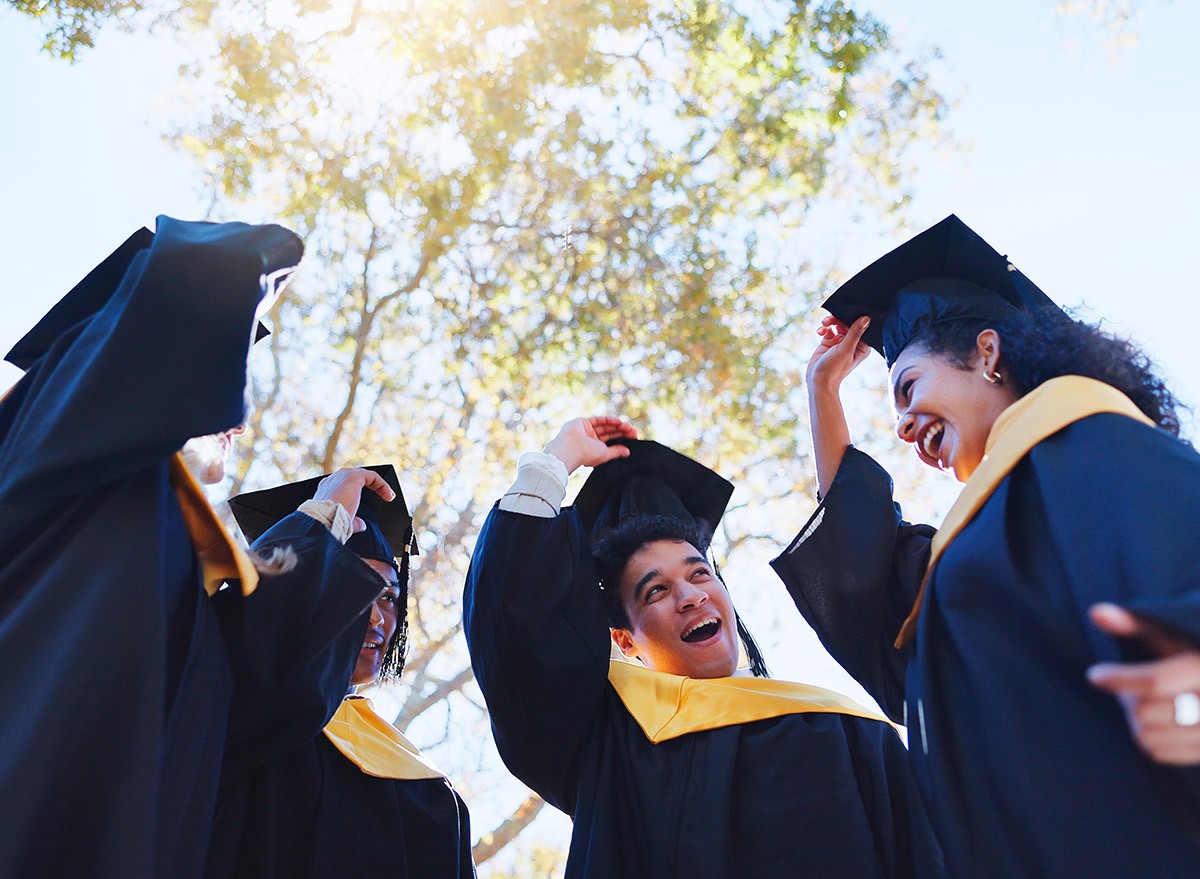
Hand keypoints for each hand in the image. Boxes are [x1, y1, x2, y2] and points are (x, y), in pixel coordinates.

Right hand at [312, 467, 395, 532]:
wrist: (323, 522)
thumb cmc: (329, 525)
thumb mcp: (341, 523)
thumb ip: (352, 521)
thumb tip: (361, 525)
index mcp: (326, 491)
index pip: (344, 486)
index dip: (358, 491)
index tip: (370, 502)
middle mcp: (332, 481)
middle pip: (355, 478)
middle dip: (370, 485)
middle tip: (383, 496)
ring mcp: (341, 477)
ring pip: (364, 475)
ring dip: (378, 485)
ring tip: (388, 496)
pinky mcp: (352, 476)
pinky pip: (372, 476)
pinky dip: (382, 484)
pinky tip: (389, 496)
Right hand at [543, 416, 638, 473]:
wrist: (570, 449)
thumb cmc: (585, 455)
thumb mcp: (605, 454)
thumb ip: (616, 451)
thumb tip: (627, 452)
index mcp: (595, 448)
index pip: (612, 440)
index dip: (623, 437)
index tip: (634, 436)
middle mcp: (591, 439)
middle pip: (610, 431)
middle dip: (622, 430)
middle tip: (633, 430)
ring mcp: (587, 430)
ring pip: (605, 425)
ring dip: (617, 424)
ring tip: (627, 426)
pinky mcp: (582, 422)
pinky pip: (598, 419)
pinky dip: (608, 419)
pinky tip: (618, 421)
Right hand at [806, 315, 870, 393]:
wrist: (818, 381)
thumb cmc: (834, 369)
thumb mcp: (846, 349)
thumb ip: (855, 333)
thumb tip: (866, 318)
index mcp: (862, 346)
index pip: (861, 326)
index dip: (854, 318)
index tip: (846, 312)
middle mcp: (852, 343)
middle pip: (848, 323)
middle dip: (838, 319)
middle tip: (829, 319)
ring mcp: (840, 342)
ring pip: (837, 325)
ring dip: (830, 322)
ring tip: (823, 324)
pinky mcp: (829, 343)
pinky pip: (828, 330)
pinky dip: (824, 329)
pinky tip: (820, 332)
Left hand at [1087, 603, 1199, 764]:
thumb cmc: (1191, 657)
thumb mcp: (1171, 638)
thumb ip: (1136, 625)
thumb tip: (1095, 611)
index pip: (1157, 681)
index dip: (1120, 678)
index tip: (1094, 674)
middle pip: (1144, 711)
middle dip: (1127, 698)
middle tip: (1128, 687)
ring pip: (1146, 736)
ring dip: (1134, 719)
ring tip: (1143, 702)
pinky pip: (1157, 752)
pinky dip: (1147, 737)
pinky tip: (1155, 721)